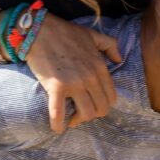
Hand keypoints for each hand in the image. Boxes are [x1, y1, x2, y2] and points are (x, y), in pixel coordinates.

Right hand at [26, 14, 122, 132]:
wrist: (39, 30)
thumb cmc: (65, 32)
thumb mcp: (92, 34)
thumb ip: (110, 45)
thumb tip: (119, 59)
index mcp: (100, 67)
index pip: (111, 97)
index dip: (103, 105)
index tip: (92, 104)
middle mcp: (90, 77)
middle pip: (100, 109)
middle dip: (92, 115)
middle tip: (81, 113)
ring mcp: (74, 83)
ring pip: (86, 114)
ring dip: (78, 120)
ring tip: (70, 119)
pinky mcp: (56, 87)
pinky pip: (59, 113)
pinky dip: (58, 124)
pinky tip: (57, 129)